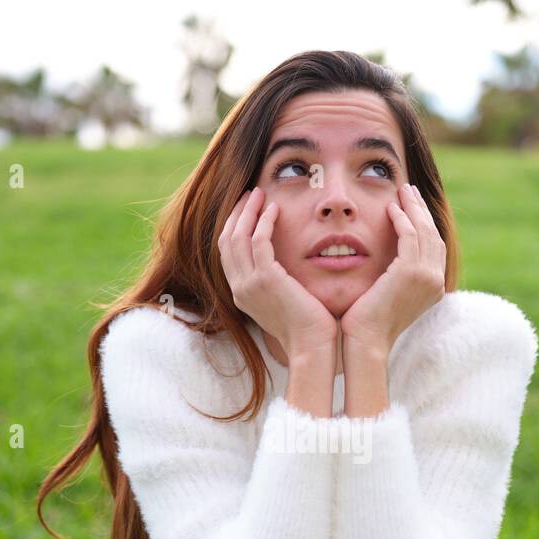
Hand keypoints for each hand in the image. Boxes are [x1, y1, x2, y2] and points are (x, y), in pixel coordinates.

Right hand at [218, 186, 337, 360]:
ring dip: (248, 211)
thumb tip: (281, 267)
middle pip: (226, 240)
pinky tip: (275, 209)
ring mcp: (249, 284)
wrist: (311, 346)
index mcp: (241, 294)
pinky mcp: (266, 279)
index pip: (227, 253)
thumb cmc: (306, 327)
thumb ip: (274, 283)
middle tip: (249, 194)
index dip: (234, 227)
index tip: (246, 208)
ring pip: (238, 237)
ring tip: (259, 193)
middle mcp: (239, 288)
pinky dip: (264, 221)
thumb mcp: (282, 302)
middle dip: (237, 213)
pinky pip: (259, 240)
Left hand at [339, 182, 445, 356]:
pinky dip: (402, 219)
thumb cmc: (367, 324)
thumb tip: (387, 262)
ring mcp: (427, 276)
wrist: (365, 342)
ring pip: (424, 231)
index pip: (434, 246)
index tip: (412, 206)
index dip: (424, 223)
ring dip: (413, 208)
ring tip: (402, 191)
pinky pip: (409, 235)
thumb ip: (394, 277)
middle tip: (409, 191)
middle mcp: (436, 281)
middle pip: (434, 234)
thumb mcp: (387, 295)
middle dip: (422, 210)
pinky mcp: (411, 272)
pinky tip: (391, 208)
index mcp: (434, 288)